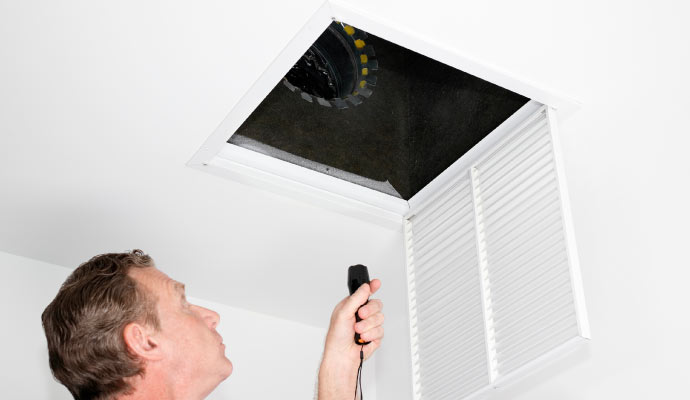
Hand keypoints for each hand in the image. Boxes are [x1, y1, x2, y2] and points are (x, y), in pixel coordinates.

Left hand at [318, 280, 383, 399]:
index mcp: (353, 306)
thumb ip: (356, 299)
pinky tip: (363, 338)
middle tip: (360, 316)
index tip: (376, 283)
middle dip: (369, 311)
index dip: (373, 287)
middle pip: (377, 304)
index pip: (366, 293)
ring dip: (368, 325)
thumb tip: (366, 287)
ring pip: (380, 318)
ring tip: (358, 331)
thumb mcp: (343, 313)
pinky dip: (371, 334)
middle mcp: (362, 314)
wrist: (342, 356)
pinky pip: (381, 330)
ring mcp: (369, 324)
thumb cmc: (336, 337)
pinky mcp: (375, 335)